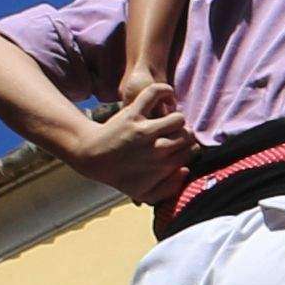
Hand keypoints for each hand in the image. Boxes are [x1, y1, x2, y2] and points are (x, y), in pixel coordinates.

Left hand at [72, 87, 192, 203]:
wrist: (93, 158)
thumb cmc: (122, 176)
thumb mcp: (145, 194)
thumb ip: (169, 189)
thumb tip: (185, 169)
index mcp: (163, 167)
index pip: (192, 151)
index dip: (189, 148)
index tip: (180, 148)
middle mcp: (157, 148)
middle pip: (188, 135)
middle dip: (185, 135)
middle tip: (174, 136)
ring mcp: (145, 129)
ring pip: (178, 118)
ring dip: (175, 119)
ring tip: (168, 122)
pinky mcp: (133, 114)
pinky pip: (155, 94)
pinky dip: (164, 91)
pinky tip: (167, 97)